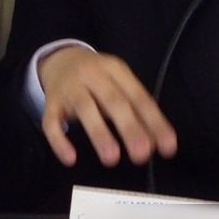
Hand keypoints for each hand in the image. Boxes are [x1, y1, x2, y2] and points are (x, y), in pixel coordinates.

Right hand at [38, 47, 177, 168]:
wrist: (59, 59)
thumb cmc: (98, 81)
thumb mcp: (119, 85)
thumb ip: (138, 111)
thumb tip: (159, 144)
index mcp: (116, 70)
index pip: (138, 97)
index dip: (154, 122)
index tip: (167, 147)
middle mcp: (93, 75)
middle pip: (113, 101)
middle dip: (129, 128)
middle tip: (142, 154)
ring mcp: (70, 88)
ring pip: (85, 109)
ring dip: (99, 134)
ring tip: (112, 158)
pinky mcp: (51, 103)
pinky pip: (52, 122)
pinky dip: (59, 141)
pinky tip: (70, 159)